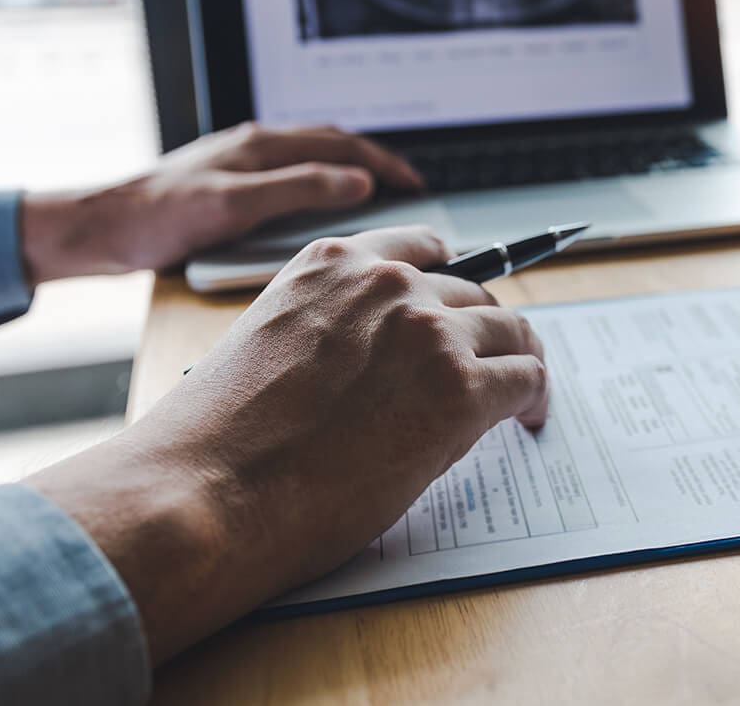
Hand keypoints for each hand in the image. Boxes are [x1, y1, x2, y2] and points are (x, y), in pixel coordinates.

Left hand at [20, 122, 423, 282]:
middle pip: (333, 143)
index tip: (415, 184)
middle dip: (376, 161)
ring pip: (313, 156)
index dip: (385, 163)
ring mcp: (243, 160)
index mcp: (262, 144)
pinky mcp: (231, 181)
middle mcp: (255, 144)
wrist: (102, 227)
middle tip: (409, 187)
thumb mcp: (236, 205)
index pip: (343, 143)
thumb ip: (299, 189)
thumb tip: (358, 181)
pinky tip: (322, 206)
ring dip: (350, 170)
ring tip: (377, 194)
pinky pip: (292, 174)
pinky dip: (323, 183)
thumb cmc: (159, 217)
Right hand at [26, 226, 547, 662]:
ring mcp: (429, 331)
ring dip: (515, 362)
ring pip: (510, 330)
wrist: (205, 491)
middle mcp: (387, 282)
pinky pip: (527, 377)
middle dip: (482, 332)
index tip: (460, 307)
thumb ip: (331, 327)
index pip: (420, 249)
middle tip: (488, 367)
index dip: (449, 283)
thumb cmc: (217, 440)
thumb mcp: (269, 342)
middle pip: (473, 293)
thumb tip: (377, 361)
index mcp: (332, 263)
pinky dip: (534, 398)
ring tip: (518, 396)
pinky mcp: (460, 388)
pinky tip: (527, 419)